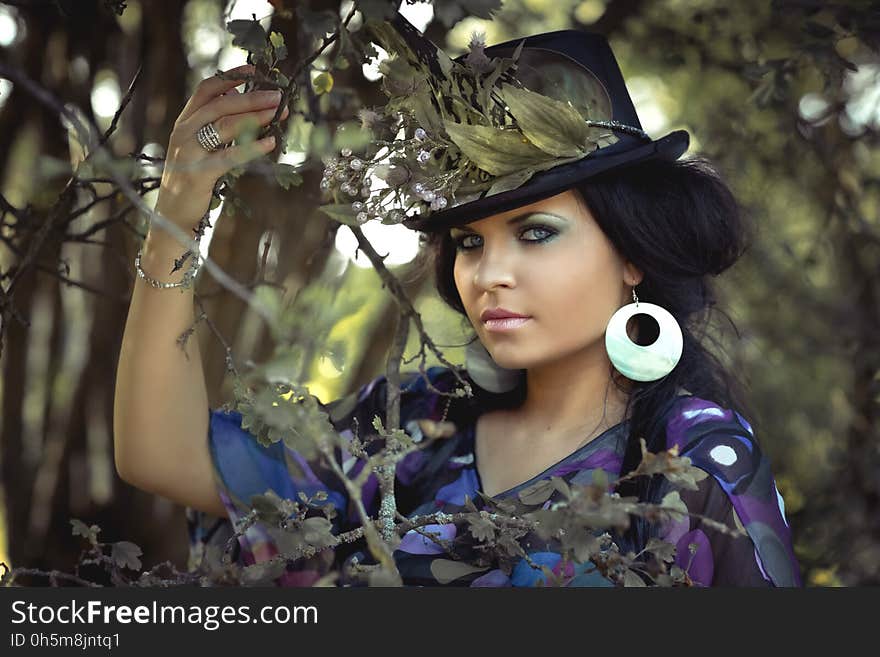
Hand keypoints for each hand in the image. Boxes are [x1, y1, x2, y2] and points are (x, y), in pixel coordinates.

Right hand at [154, 64, 288, 232]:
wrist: (171, 214)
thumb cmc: (191, 179)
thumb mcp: (199, 147)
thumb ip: (214, 125)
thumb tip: (238, 99)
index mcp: (185, 122)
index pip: (206, 90)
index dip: (230, 77)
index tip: (253, 70)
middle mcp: (184, 131)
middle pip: (220, 104)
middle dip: (251, 97)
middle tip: (278, 95)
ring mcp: (189, 151)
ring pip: (225, 125)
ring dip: (255, 116)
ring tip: (278, 112)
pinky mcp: (199, 172)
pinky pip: (230, 156)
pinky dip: (252, 147)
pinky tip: (271, 143)